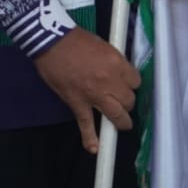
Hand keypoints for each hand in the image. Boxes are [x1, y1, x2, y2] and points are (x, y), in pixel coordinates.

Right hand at [32, 27, 140, 152]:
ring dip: (120, 121)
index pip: (136, 81)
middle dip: (126, 101)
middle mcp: (110, 82)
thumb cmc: (76, 39)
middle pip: (129, 100)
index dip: (131, 83)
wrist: (52, 42)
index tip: (126, 83)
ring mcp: (94, 95)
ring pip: (116, 115)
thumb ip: (114, 61)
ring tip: (121, 124)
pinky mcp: (78, 104)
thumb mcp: (104, 45)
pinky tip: (95, 148)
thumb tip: (118, 72)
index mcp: (117, 64)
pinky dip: (90, 138)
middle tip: (121, 99)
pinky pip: (86, 124)